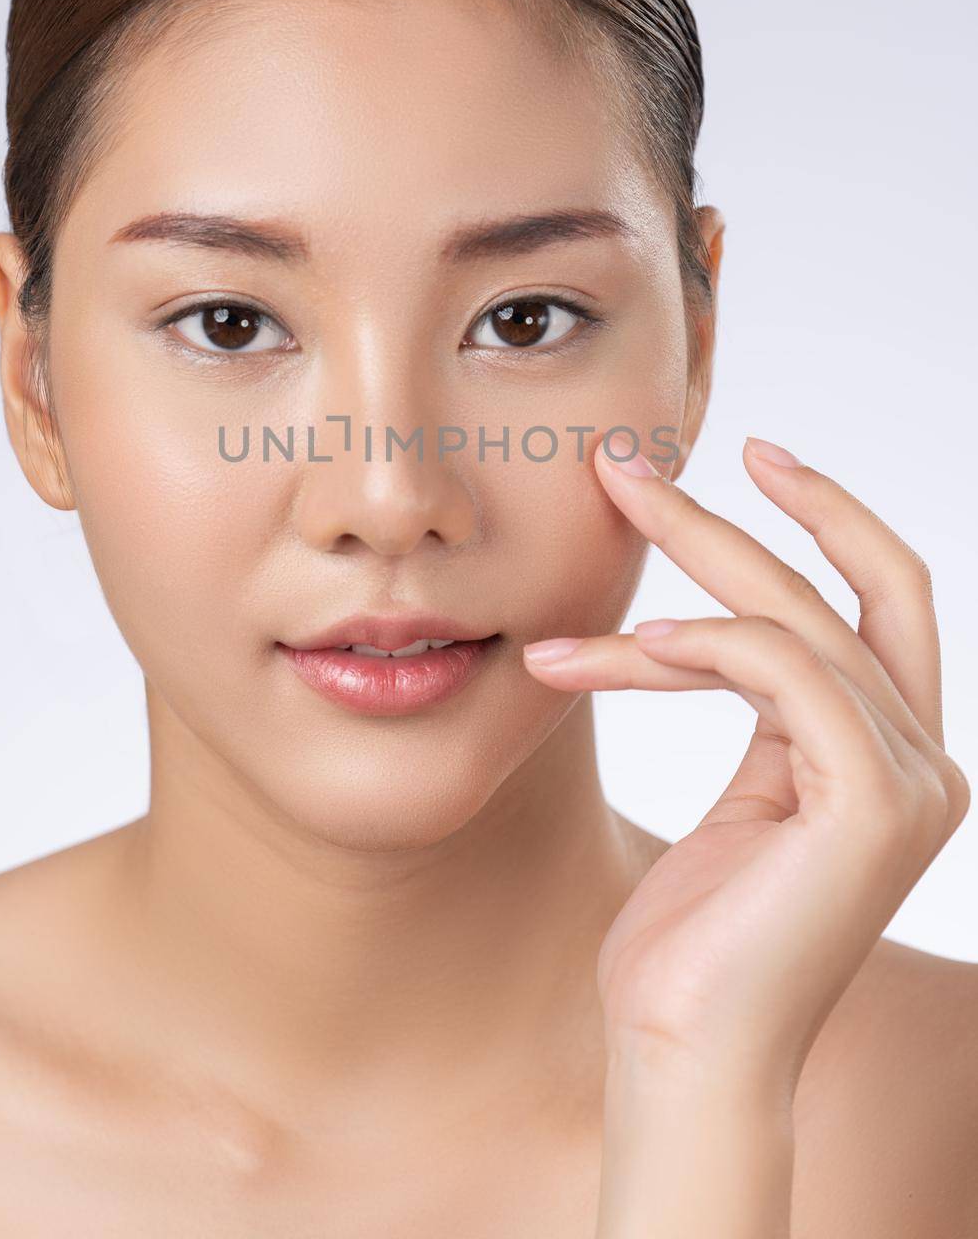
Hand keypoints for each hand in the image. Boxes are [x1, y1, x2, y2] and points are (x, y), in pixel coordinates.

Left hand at [523, 435, 970, 1091]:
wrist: (684, 1053)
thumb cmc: (693, 938)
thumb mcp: (739, 796)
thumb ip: (757, 709)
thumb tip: (706, 616)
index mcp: (893, 755)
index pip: (881, 596)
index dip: (826, 512)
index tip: (746, 452)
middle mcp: (923, 762)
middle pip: (843, 587)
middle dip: (730, 513)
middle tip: (623, 462)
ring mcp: (910, 783)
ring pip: (796, 619)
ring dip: (682, 570)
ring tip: (582, 564)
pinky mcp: (873, 804)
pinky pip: (784, 669)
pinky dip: (700, 642)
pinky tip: (621, 646)